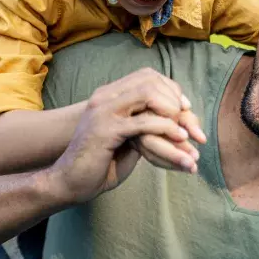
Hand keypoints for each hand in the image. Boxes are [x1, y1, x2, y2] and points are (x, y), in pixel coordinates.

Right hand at [48, 68, 205, 203]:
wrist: (68, 182)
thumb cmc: (99, 163)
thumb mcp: (127, 138)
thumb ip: (144, 123)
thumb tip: (175, 120)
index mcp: (108, 95)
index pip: (147, 76)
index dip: (171, 88)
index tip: (186, 108)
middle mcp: (105, 97)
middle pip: (150, 81)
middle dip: (176, 100)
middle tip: (190, 121)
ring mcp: (104, 111)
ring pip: (148, 95)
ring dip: (173, 112)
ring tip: (186, 133)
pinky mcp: (106, 131)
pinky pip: (143, 122)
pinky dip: (166, 128)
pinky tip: (179, 139)